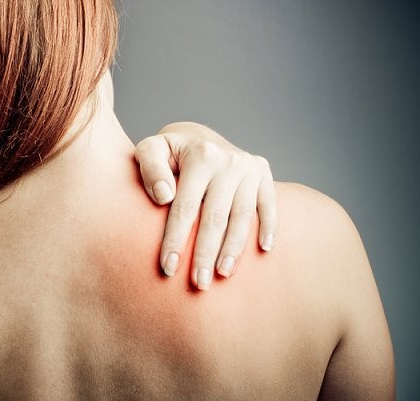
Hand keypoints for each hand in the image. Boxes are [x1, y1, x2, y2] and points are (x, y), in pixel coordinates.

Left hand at [134, 122, 276, 289]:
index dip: (176, 239)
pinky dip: (269, 227)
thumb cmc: (167, 153)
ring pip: (243, 216)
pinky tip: (263, 250)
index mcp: (200, 155)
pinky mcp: (264, 173)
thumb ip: (150, 168)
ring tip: (222, 274)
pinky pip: (269, 204)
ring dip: (234, 249)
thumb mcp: (150, 150)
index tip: (168, 268)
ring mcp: (249, 168)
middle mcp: (228, 161)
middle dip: (205, 254)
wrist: (196, 136)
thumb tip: (164, 196)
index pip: (185, 207)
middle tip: (198, 284)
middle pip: (216, 217)